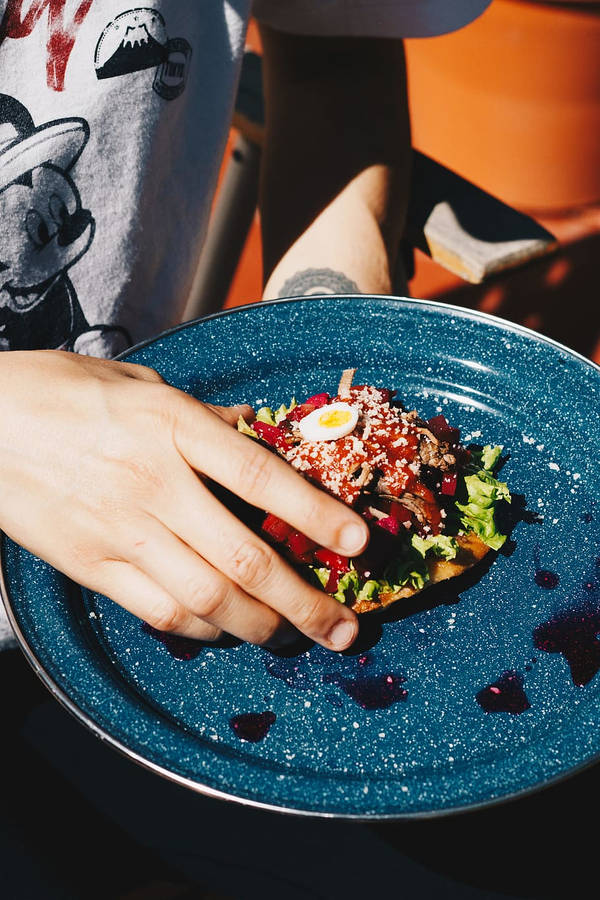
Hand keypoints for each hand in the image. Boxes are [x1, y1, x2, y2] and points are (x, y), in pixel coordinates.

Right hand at [0, 351, 368, 649]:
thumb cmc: (61, 391)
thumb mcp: (140, 383)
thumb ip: (203, 415)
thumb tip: (257, 433)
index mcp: (171, 425)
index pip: (261, 477)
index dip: (317, 514)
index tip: (359, 544)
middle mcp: (152, 482)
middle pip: (244, 558)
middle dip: (305, 603)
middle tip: (345, 631)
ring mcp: (119, 530)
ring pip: (206, 598)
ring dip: (261, 626)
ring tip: (296, 638)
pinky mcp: (90, 565)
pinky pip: (158, 611)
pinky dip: (201, 629)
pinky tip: (224, 629)